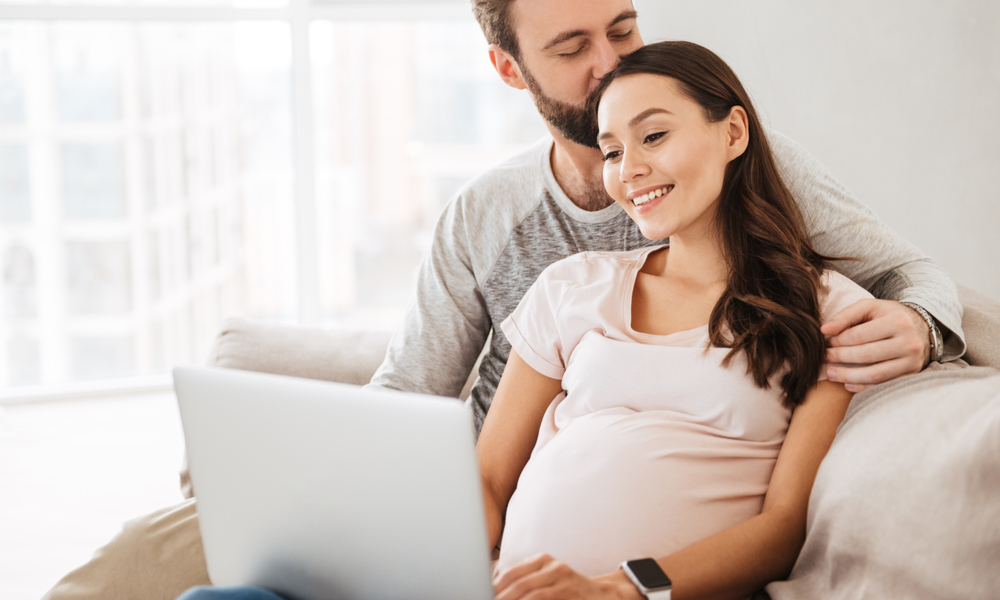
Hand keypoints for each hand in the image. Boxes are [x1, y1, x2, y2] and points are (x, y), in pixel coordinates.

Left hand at [493, 554, 639, 599]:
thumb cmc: (571, 592)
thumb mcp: (548, 581)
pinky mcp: (572, 591)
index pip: (510, 573)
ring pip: (532, 594)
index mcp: (542, 561)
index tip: (481, 593)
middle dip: (501, 597)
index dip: (494, 587)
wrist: (607, 596)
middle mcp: (552, 566)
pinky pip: (545, 599)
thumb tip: (495, 590)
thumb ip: (526, 583)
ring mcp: (564, 579)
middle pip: (518, 584)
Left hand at [821, 299, 930, 391]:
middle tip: (824, 357)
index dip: (838, 341)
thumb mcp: (870, 307)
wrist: (921, 328)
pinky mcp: (911, 375)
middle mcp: (908, 342)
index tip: (826, 342)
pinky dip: (863, 387)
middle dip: (840, 357)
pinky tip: (848, 384)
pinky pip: (883, 385)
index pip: (859, 336)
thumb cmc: (889, 316)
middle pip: (865, 355)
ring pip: (875, 374)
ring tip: (831, 373)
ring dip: (848, 376)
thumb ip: (846, 315)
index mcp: (897, 322)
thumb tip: (825, 330)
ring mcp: (912, 361)